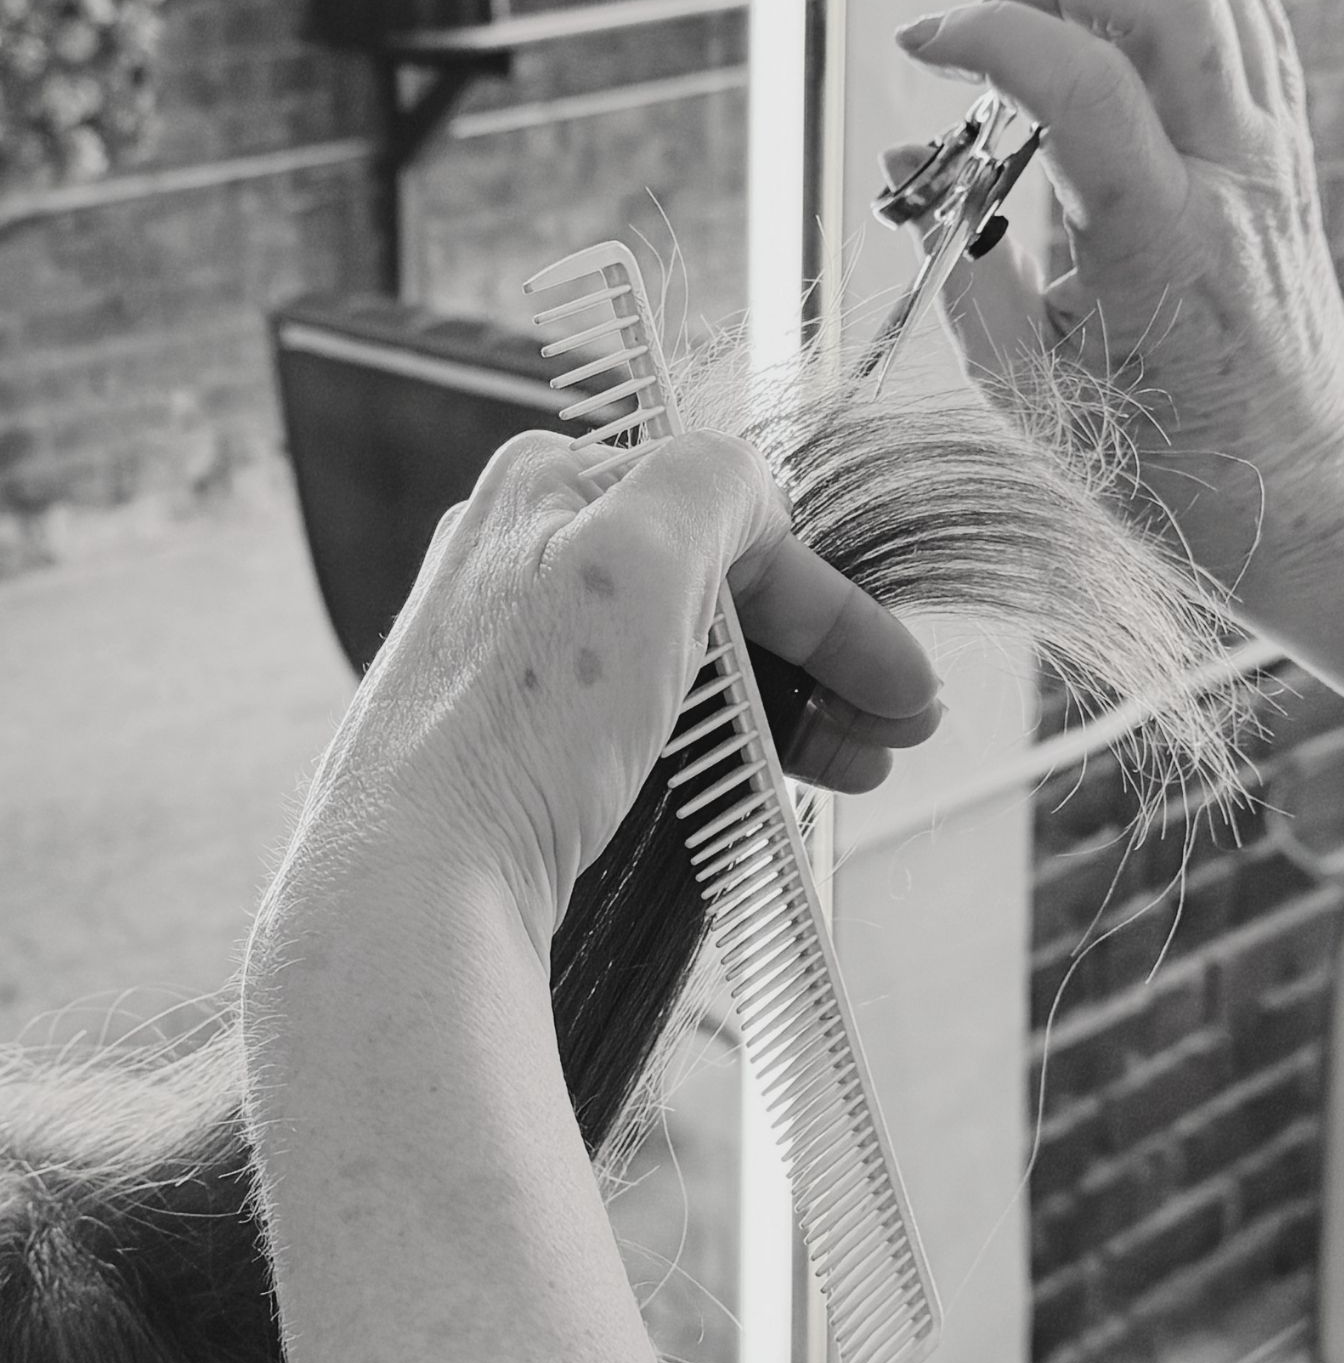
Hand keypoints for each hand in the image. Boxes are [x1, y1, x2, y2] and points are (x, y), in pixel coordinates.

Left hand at [276, 429, 941, 956]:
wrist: (419, 881)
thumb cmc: (517, 721)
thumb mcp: (639, 553)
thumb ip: (715, 481)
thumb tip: (755, 492)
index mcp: (552, 484)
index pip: (736, 518)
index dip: (835, 603)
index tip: (905, 682)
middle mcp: (530, 555)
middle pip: (721, 589)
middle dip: (826, 659)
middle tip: (895, 730)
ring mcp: (522, 652)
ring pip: (693, 659)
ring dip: (791, 706)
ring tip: (855, 767)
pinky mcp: (520, 739)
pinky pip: (652, 720)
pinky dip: (725, 744)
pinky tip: (773, 783)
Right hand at [892, 0, 1343, 600]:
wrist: (1289, 501)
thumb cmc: (1153, 466)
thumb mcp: (1028, 393)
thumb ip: (968, 274)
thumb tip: (922, 173)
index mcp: (1157, 245)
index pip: (1074, 78)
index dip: (985, 36)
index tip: (924, 50)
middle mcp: (1231, 184)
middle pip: (1164, 0)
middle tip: (987, 18)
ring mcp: (1274, 166)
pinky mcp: (1290, 166)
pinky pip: (1269, 30)